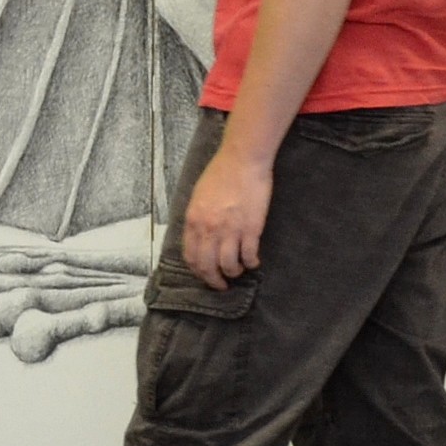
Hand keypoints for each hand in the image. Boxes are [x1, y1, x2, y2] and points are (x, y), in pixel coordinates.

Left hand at [177, 145, 271, 289]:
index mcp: (193, 221)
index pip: (191, 256)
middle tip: (221, 284)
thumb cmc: (220, 173)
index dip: (198, 271)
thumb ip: (197, 218)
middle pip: (207, 266)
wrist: (242, 160)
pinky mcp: (251, 229)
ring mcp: (230, 230)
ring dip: (234, 272)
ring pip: (229, 265)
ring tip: (238, 271)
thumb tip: (199, 237)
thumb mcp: (198, 196)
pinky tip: (253, 262)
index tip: (205, 275)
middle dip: (214, 280)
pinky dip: (251, 263)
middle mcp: (208, 229)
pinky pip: (249, 255)